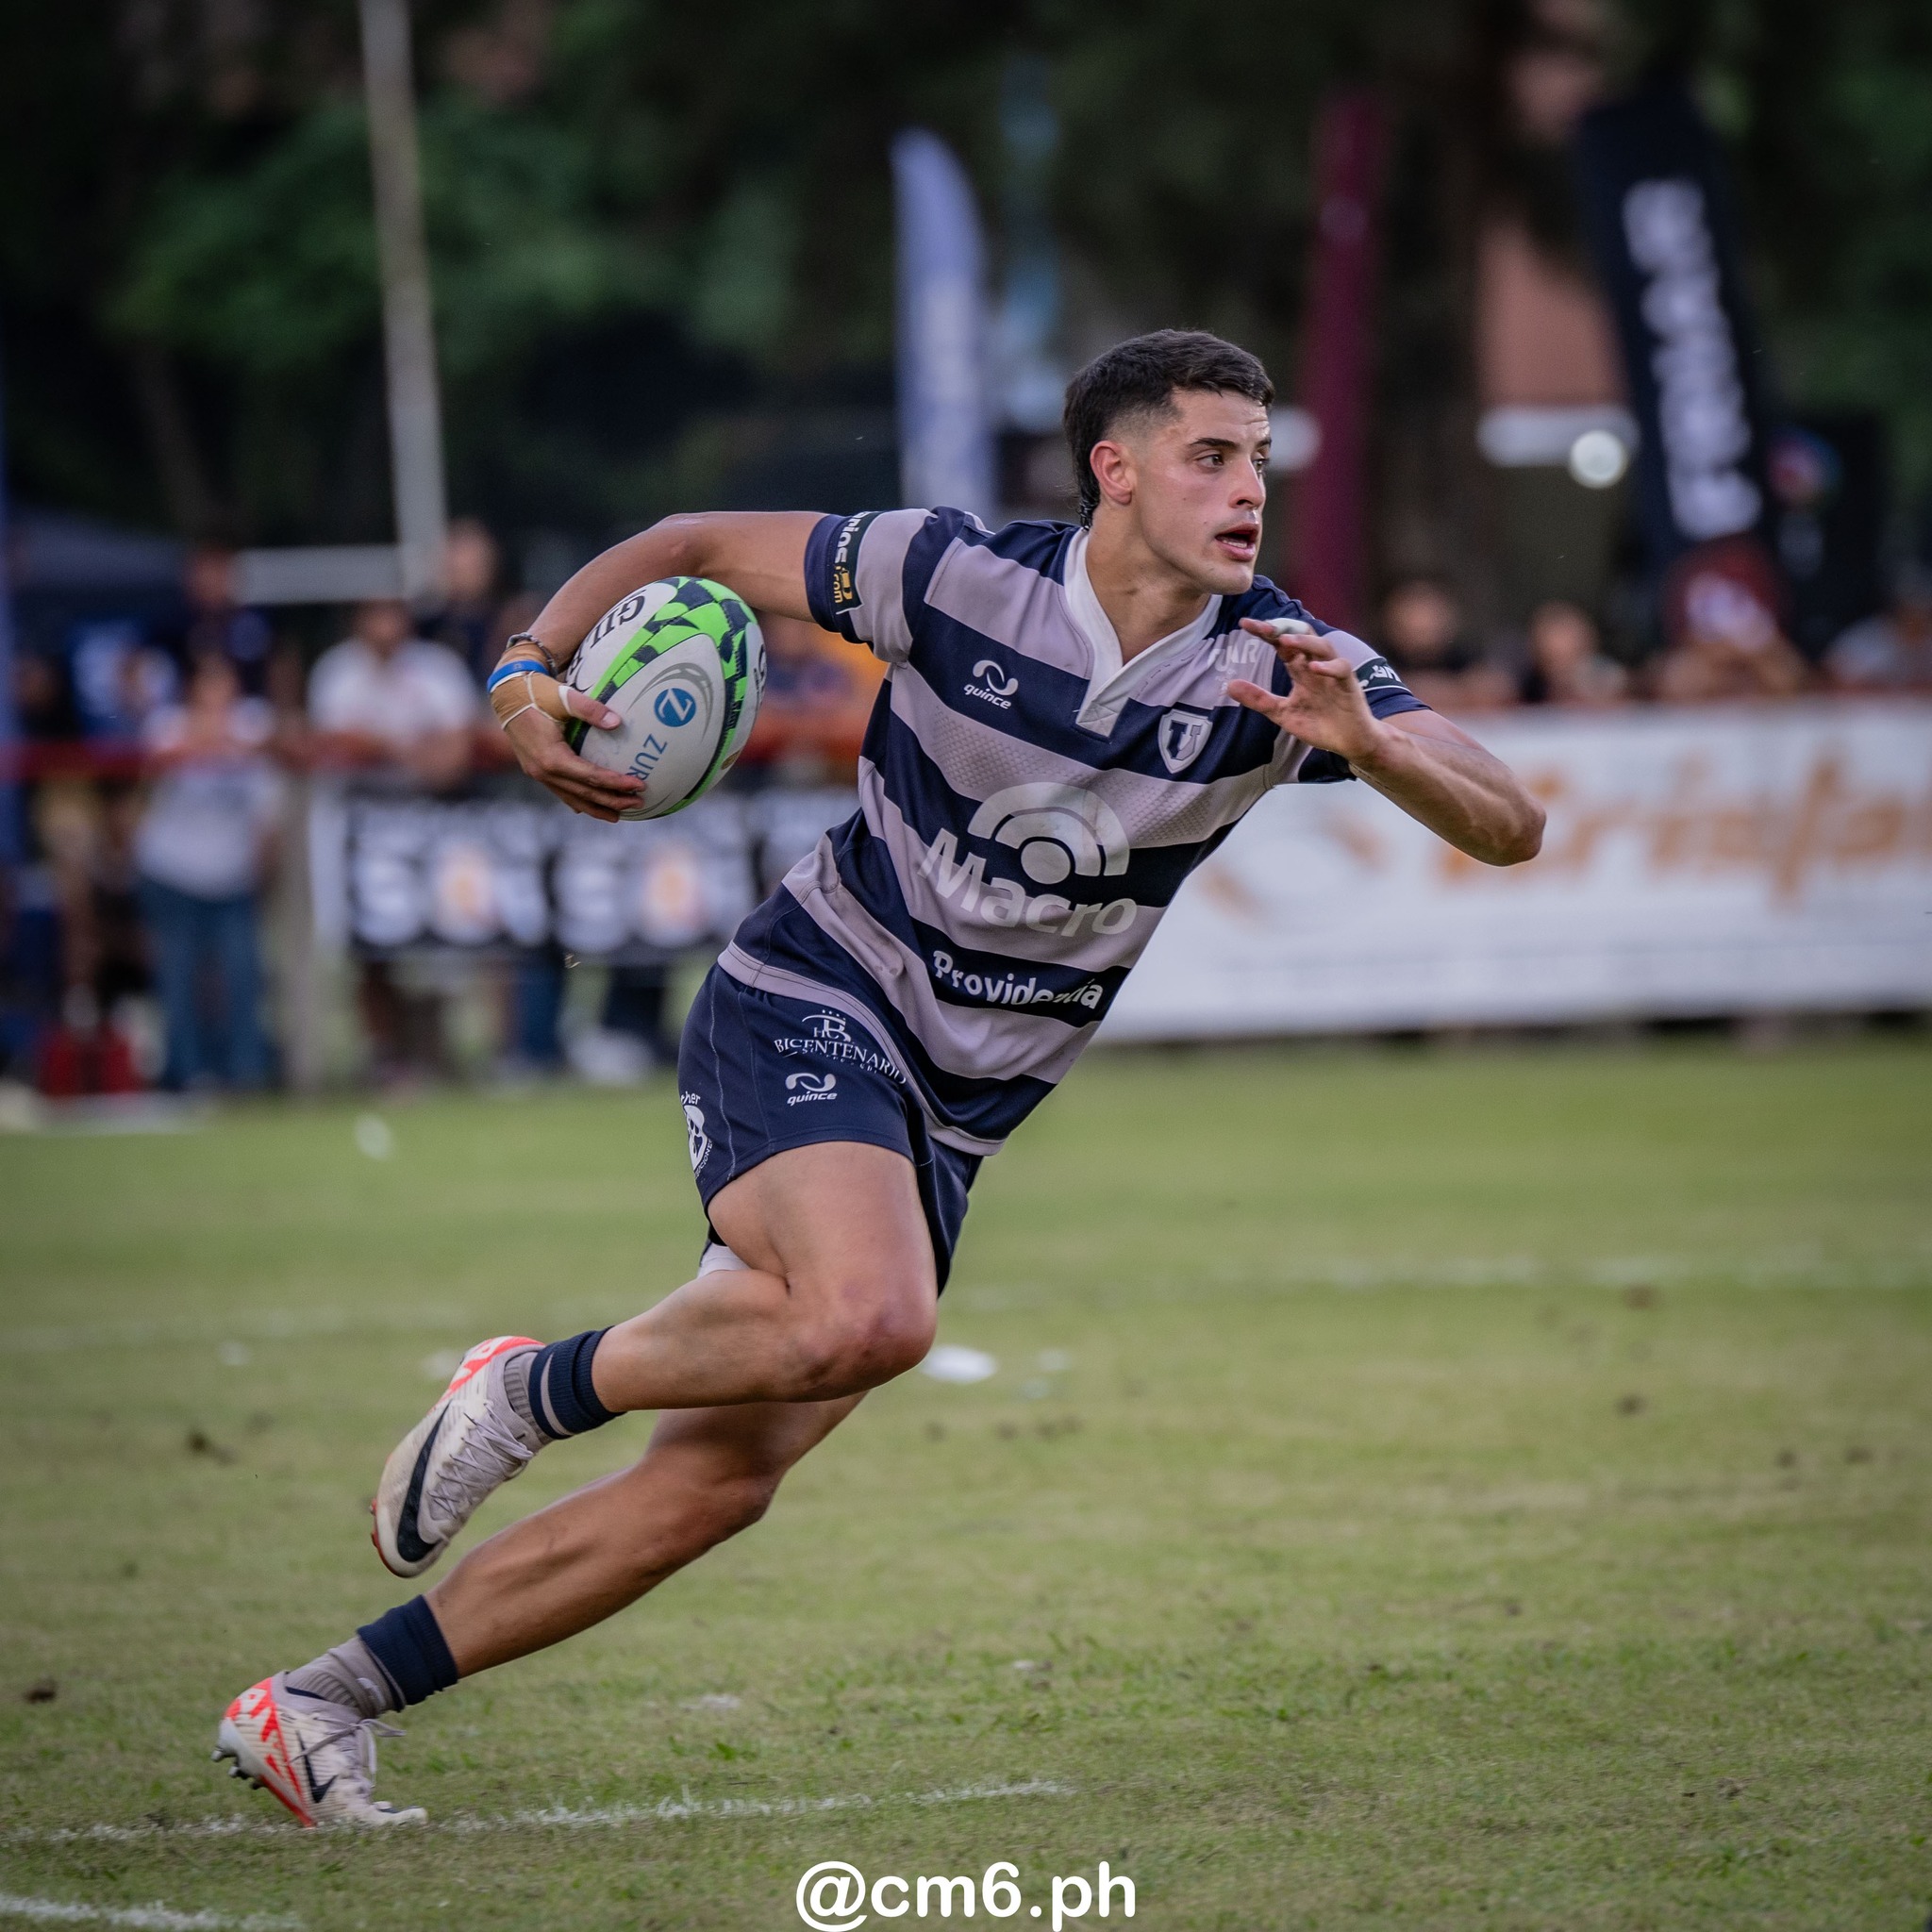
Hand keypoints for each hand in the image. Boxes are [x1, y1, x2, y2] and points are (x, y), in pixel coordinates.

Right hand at [491, 666, 643, 821]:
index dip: (616, 783)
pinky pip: (561, 792)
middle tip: (638, 803)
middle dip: (612, 801)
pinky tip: (591, 807)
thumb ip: (590, 709)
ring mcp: (538, 774)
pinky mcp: (536, 771)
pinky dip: (579, 801)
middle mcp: (544, 772)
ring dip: (596, 807)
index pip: (592, 777)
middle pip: (585, 794)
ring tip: (619, 815)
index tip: (639, 785)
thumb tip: (618, 722)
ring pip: (572, 798)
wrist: (506, 695)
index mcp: (552, 758)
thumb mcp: (563, 697)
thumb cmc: (536, 693)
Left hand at [1227, 618, 1382, 766]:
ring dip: (1304, 641)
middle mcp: (1316, 665)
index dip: (1265, 633)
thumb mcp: (1282, 713)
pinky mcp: (1349, 684)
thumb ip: (1259, 699)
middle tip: (1261, 626)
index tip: (1244, 624)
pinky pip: (1341, 668)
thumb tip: (1229, 685)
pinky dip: (1328, 667)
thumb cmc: (1319, 723)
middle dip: (1282, 628)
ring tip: (1286, 640)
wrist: (1349, 742)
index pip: (1281, 644)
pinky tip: (1313, 668)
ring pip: (1323, 646)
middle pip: (1301, 637)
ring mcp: (1334, 673)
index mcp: (1300, 669)